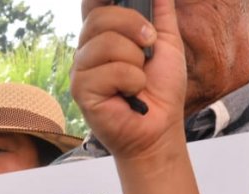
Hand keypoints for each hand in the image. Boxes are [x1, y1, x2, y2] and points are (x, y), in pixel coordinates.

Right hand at [73, 0, 186, 158]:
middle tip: (149, 45)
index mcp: (104, 34)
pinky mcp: (81, 90)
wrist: (160, 126)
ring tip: (139, 78)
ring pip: (106, 44)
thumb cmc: (161, 88)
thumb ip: (161, 11)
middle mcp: (87, 49)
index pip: (92, 4)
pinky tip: (131, 93)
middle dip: (134, 26)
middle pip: (100, 17)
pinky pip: (110, 71)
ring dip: (135, 61)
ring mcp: (81, 70)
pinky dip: (132, 81)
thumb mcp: (167, 41)